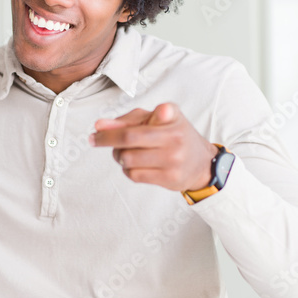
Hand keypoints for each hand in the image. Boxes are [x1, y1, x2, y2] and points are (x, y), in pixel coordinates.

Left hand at [89, 103, 217, 191]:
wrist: (202, 162)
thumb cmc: (175, 135)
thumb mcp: (157, 118)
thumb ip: (129, 119)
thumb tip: (100, 126)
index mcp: (171, 118)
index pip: (133, 126)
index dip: (111, 129)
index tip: (95, 130)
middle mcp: (175, 139)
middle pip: (128, 141)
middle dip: (107, 141)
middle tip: (96, 140)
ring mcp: (173, 161)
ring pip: (128, 160)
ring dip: (119, 156)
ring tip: (124, 152)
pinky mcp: (170, 179)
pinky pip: (135, 175)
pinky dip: (128, 169)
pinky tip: (134, 164)